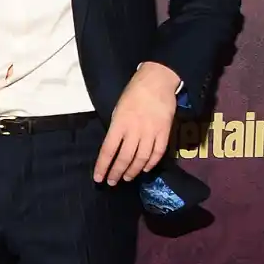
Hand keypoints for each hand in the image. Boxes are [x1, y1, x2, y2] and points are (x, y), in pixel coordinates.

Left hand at [93, 62, 179, 185]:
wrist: (157, 81)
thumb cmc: (133, 94)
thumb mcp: (117, 109)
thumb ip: (116, 129)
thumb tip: (112, 149)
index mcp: (119, 124)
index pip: (108, 150)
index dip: (103, 166)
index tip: (98, 178)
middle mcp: (134, 130)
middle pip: (124, 158)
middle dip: (117, 172)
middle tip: (112, 182)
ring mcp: (151, 132)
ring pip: (141, 158)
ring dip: (133, 171)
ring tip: (127, 178)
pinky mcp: (164, 132)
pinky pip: (158, 152)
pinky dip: (151, 163)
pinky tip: (145, 169)